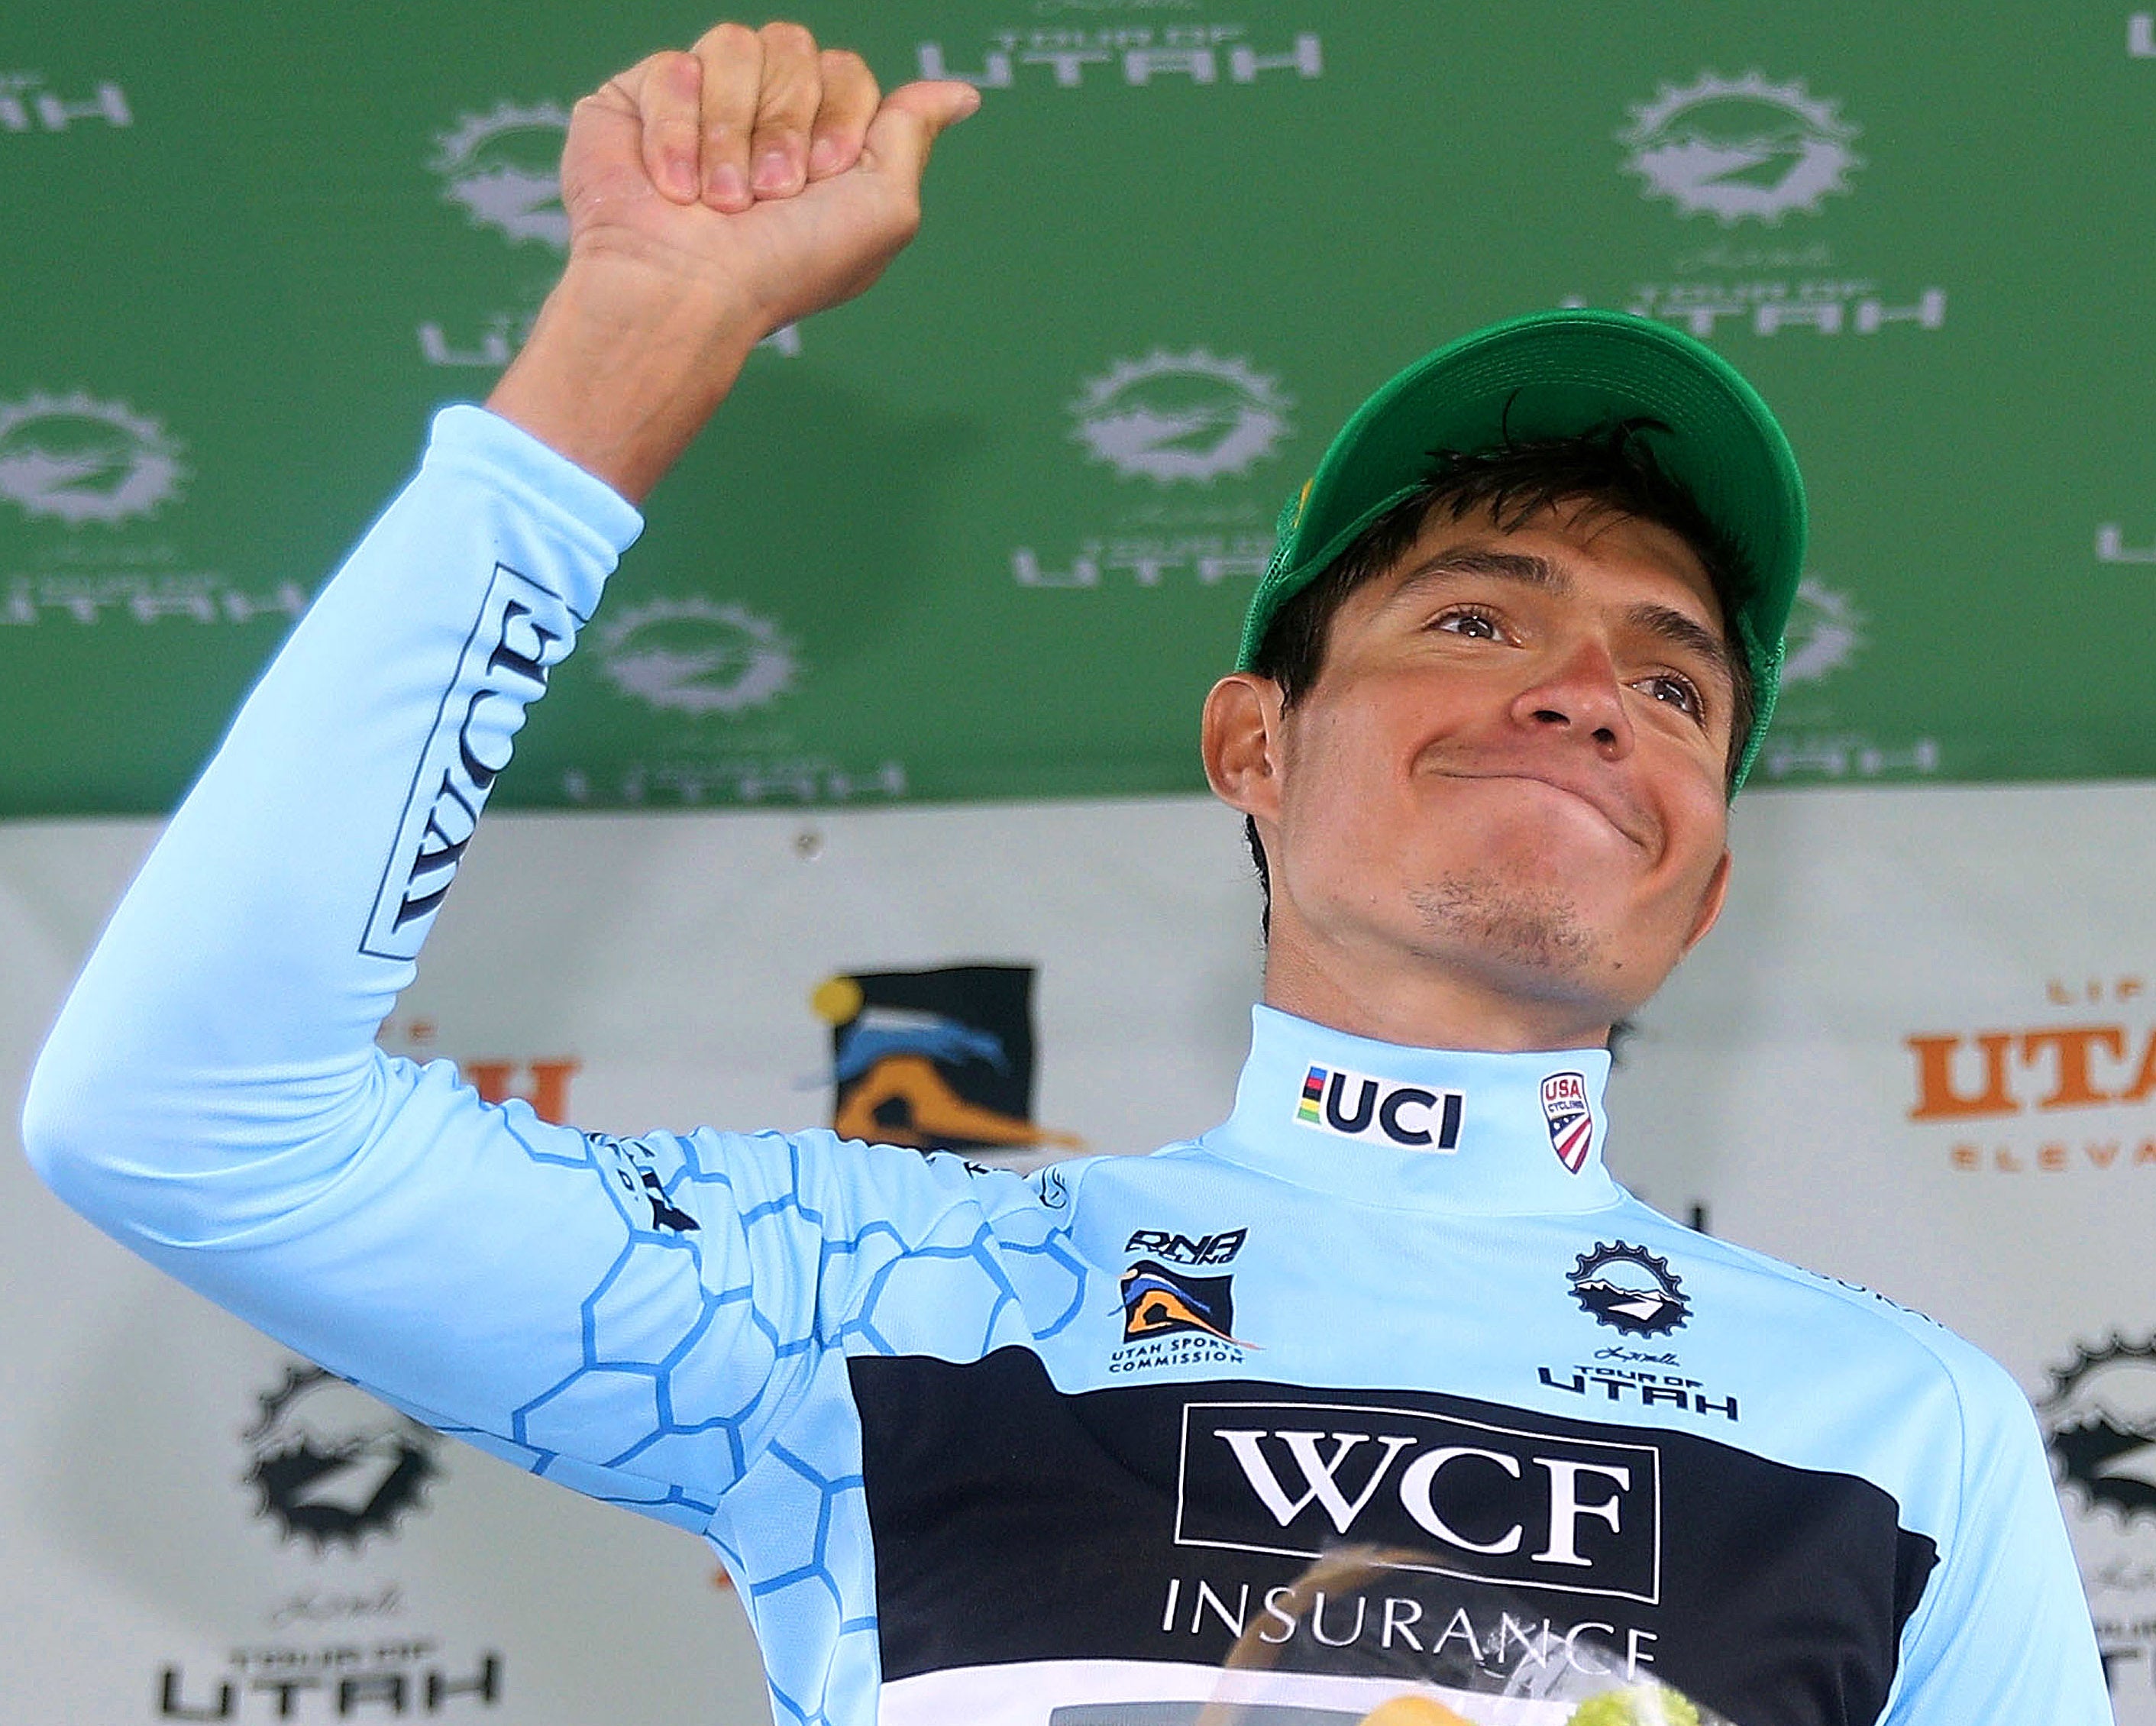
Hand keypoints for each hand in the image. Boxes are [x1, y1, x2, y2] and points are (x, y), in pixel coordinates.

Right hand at [488, 21, 979, 499]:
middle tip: (768, 195)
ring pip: (735, 45)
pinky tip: (673, 185)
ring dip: (732, 134)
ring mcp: (700, 103)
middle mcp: (761, 116)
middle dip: (785, 126)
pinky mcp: (639, 99)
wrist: (689, 290)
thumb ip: (913, 136)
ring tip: (718, 201)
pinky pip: (673, 66)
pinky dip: (677, 133)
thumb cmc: (784, 266)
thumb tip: (963, 94)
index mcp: (819, 140)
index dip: (840, 117)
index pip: (846, 70)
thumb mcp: (884, 209)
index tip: (822, 178)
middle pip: (794, 47)